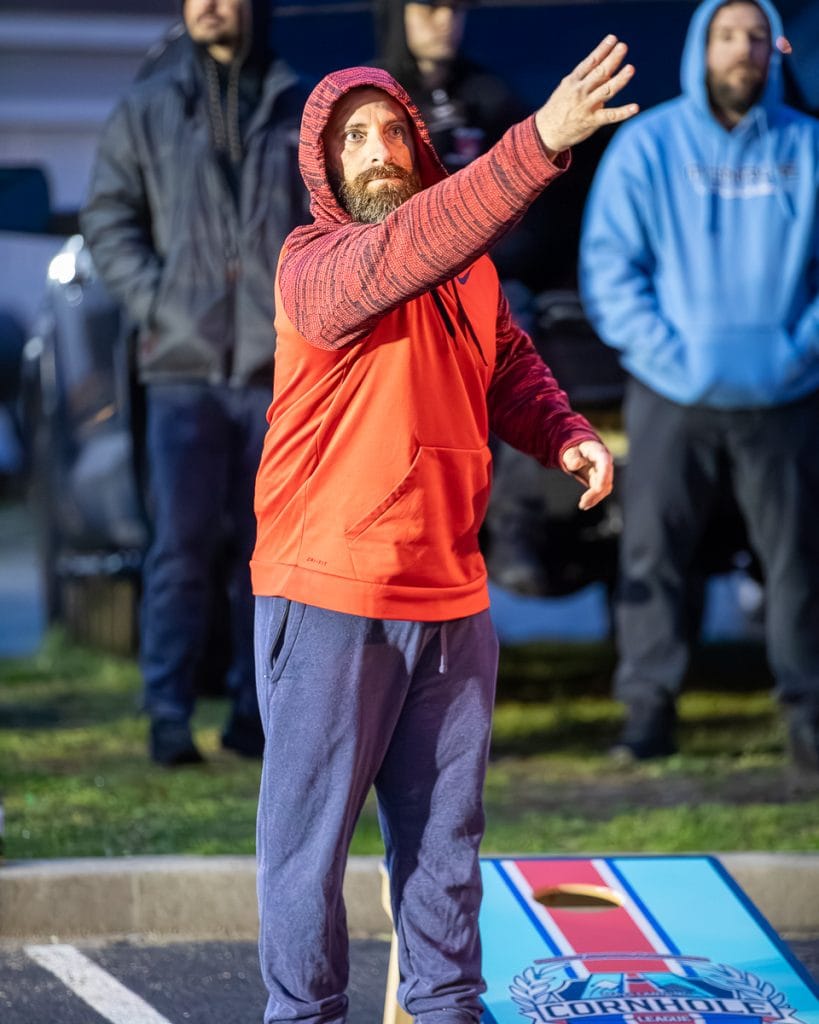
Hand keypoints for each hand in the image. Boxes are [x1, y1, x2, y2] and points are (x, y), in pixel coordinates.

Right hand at [535, 35, 638, 156]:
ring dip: (619, 80)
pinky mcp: (591, 121)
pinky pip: (610, 116)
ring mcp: (586, 106)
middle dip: (612, 59)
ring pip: (606, 90)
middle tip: (623, 47)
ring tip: (630, 69)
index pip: (590, 62)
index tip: (613, 39)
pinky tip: (635, 107)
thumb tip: (608, 67)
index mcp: (574, 81)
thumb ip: (587, 79)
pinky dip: (623, 112)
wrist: (546, 132)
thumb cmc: (560, 107)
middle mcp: (580, 91)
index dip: (602, 50)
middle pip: (599, 73)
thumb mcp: (567, 88)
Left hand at [561, 440, 613, 510]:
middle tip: (582, 503)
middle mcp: (606, 463)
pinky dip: (594, 498)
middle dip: (595, 493)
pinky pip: (601, 491)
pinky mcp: (602, 480)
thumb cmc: (574, 450)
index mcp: (599, 452)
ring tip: (583, 506)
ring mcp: (605, 472)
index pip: (605, 464)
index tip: (598, 488)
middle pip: (606, 479)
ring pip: (605, 488)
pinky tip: (586, 505)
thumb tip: (578, 464)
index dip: (603, 476)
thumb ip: (572, 457)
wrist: (579, 451)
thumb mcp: (570, 452)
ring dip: (595, 498)